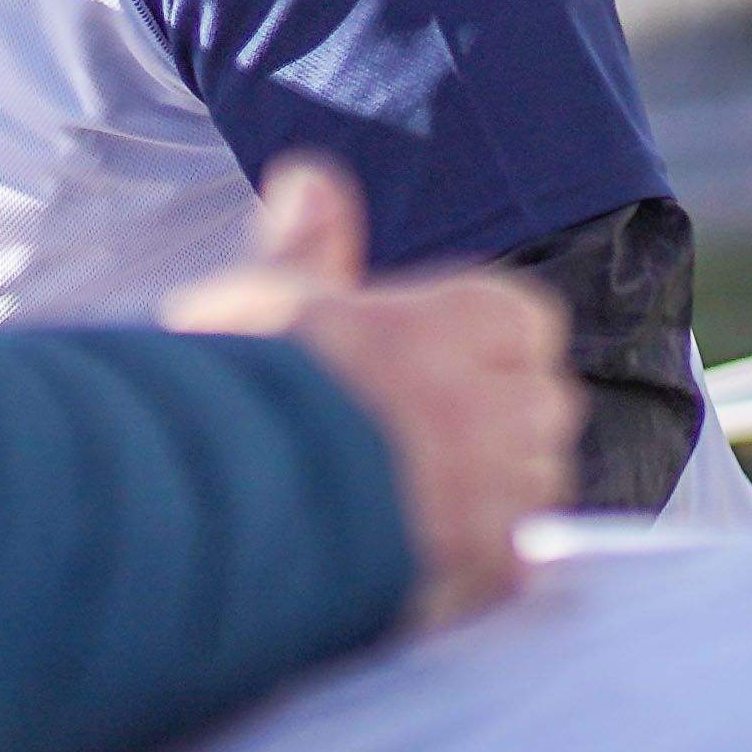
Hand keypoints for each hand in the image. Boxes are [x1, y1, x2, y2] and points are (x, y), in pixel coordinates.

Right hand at [166, 157, 573, 632]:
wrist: (211, 512)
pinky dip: (483, 562)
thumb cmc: (237, 394)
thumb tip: (314, 180)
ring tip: (407, 508)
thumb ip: (308, 244)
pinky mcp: (490, 571)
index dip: (477, 348)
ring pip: (536, 488)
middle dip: (493, 423)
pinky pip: (521, 561)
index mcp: (464, 320)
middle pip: (540, 408)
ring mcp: (502, 490)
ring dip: (493, 498)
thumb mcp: (264, 298)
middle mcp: (498, 401)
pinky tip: (422, 560)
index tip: (425, 370)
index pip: (524, 324)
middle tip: (410, 443)